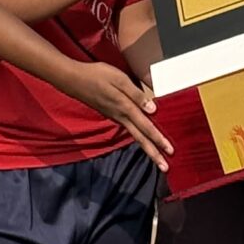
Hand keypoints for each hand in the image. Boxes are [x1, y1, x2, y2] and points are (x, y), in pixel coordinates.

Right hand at [57, 59, 172, 168]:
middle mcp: (121, 117)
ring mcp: (115, 117)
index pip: (146, 127)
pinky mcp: (112, 114)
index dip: (159, 139)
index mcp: (125, 108)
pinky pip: (130, 128)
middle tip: (165, 168)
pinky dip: (139, 136)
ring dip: (147, 147)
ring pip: (135, 135)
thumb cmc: (97, 75)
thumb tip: (153, 109)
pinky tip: (145, 137)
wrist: (73, 80)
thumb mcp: (119, 79)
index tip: (170, 151)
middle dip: (153, 153)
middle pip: (140, 138)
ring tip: (158, 157)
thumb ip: (136, 94)